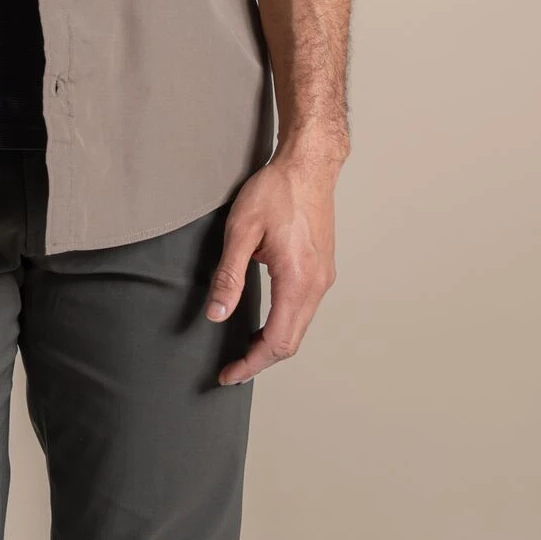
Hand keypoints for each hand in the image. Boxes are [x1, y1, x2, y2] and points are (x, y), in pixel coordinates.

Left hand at [205, 152, 339, 385]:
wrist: (309, 165)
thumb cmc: (276, 190)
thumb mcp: (242, 229)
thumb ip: (229, 275)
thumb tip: (216, 314)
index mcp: (297, 280)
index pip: (276, 341)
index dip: (250, 364)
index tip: (228, 374)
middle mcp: (316, 285)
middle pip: (291, 342)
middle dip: (260, 360)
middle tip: (232, 368)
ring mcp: (324, 278)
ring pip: (300, 328)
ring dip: (273, 343)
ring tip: (244, 347)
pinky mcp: (323, 269)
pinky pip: (304, 310)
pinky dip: (284, 324)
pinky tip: (265, 320)